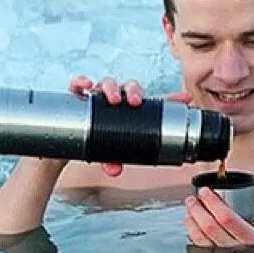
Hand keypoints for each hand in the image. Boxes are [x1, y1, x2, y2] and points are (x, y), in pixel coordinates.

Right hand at [68, 75, 192, 176]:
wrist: (68, 139)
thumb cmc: (95, 139)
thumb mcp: (108, 151)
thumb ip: (112, 159)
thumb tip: (114, 170)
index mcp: (128, 108)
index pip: (151, 101)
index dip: (169, 98)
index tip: (185, 100)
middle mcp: (114, 98)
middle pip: (128, 86)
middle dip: (134, 91)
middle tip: (135, 102)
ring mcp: (96, 95)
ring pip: (106, 82)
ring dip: (112, 87)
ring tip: (114, 99)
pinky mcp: (76, 95)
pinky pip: (78, 84)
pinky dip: (81, 82)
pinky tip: (85, 86)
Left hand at [184, 191, 253, 247]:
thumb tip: (253, 192)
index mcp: (251, 239)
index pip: (227, 218)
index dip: (213, 202)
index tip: (205, 191)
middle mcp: (235, 250)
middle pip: (210, 226)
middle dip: (197, 208)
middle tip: (193, 198)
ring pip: (200, 236)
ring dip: (191, 218)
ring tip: (190, 206)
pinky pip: (197, 245)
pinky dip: (190, 230)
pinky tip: (190, 220)